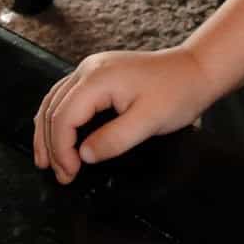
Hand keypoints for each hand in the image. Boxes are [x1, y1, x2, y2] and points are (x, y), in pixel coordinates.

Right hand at [33, 47, 214, 184]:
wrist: (196, 70)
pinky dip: (59, 118)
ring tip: (47, 161)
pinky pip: (68, 96)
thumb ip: (114, 140)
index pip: (63, 117)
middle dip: (50, 145)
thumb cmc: (178, 92)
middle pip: (53, 109)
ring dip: (48, 132)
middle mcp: (89, 69)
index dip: (61, 150)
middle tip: (59, 175)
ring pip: (55, 101)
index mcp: (98, 78)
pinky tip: (57, 135)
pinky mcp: (99, 74)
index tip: (69, 174)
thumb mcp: (149, 122)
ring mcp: (93, 68)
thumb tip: (84, 155)